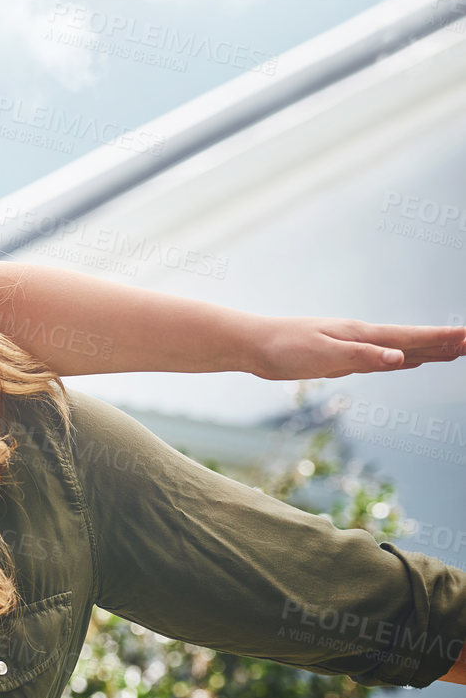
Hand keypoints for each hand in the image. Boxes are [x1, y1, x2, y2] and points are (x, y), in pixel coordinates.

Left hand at [253, 319, 465, 380]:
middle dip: (444, 344)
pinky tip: (408, 361)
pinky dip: (401, 360)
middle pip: (412, 342)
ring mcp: (352, 348)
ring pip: (399, 351)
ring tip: (455, 351)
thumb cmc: (283, 348)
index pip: (411, 338)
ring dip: (428, 351)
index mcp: (362, 336)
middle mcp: (362, 339)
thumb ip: (362, 357)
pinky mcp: (340, 358)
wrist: (252, 345)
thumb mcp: (323, 355)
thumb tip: (400, 358)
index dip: (442, 339)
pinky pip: (380, 360)